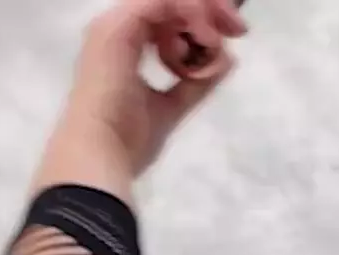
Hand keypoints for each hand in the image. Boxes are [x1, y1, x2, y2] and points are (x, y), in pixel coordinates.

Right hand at [63, 0, 246, 178]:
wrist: (101, 155)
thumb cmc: (127, 139)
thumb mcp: (173, 106)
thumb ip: (197, 81)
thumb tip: (227, 58)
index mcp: (124, 43)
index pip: (168, 13)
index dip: (203, 18)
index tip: (234, 35)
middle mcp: (117, 26)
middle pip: (170, 0)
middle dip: (209, 8)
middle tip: (238, 28)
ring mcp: (115, 24)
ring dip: (202, 13)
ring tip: (215, 42)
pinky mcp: (119, 26)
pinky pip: (162, 3)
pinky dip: (191, 15)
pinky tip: (206, 38)